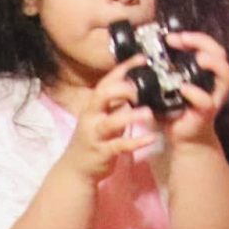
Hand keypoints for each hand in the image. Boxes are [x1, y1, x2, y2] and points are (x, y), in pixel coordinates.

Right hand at [61, 59, 154, 181]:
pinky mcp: (102, 152)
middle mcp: (92, 117)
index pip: (106, 81)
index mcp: (94, 105)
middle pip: (102, 96)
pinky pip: (120, 146)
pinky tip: (152, 138)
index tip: (142, 58)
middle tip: (141, 90)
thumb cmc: (94, 138)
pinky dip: (137, 142)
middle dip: (122, 89)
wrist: (75, 170)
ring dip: (131, 116)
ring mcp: (96, 135)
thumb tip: (137, 85)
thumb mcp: (103, 116)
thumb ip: (117, 102)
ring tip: (149, 113)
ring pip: (111, 122)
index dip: (123, 68)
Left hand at [162, 30, 228, 149]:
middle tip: (182, 39)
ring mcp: (213, 96)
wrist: (179, 136)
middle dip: (203, 42)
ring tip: (199, 58)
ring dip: (213, 62)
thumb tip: (139, 55)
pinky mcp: (206, 112)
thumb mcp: (165, 85)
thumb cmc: (172, 107)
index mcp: (204, 70)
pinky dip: (196, 93)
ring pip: (226, 73)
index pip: (207, 45)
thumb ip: (159, 71)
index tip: (172, 38)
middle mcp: (214, 80)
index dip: (193, 37)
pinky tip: (184, 88)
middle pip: (220, 53)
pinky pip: (205, 101)